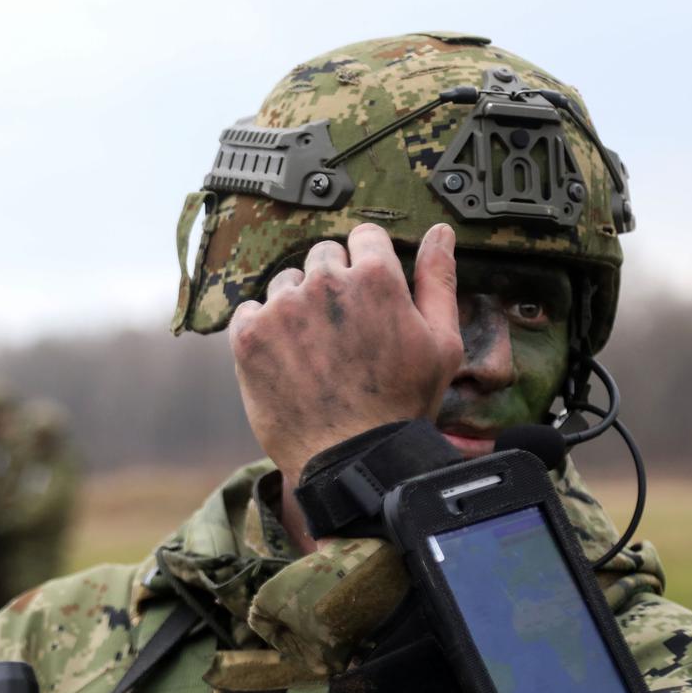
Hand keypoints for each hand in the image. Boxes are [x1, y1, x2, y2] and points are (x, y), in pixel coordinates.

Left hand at [228, 223, 462, 483]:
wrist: (351, 459)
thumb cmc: (402, 405)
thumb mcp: (442, 343)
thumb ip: (437, 280)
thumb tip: (439, 232)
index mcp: (375, 278)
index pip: (363, 237)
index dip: (367, 264)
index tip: (366, 294)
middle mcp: (325, 283)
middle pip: (323, 256)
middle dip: (332, 284)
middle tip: (342, 331)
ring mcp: (283, 308)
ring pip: (285, 283)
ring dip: (296, 305)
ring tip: (314, 351)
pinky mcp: (249, 335)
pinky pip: (250, 311)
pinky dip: (263, 329)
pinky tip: (285, 359)